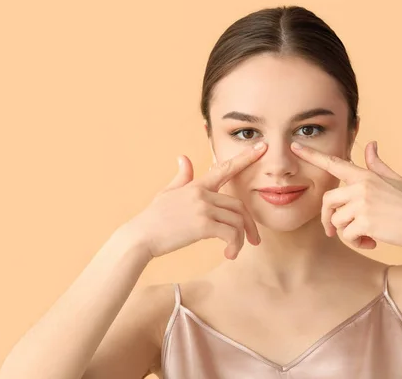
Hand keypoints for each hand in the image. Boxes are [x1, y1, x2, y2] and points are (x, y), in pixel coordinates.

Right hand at [123, 142, 267, 259]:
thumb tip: (183, 157)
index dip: (245, 157)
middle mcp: (202, 194)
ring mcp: (203, 208)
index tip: (262, 148)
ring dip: (241, 239)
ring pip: (237, 221)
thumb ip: (181, 177)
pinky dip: (234, 246)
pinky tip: (228, 254)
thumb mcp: (167, 193)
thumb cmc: (153, 218)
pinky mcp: (203, 225)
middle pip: (239, 206)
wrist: (140, 237)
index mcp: (196, 185)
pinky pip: (230, 234)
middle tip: (254, 240)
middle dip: (250, 225)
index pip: (225, 168)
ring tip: (234, 252)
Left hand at [290, 140, 401, 248]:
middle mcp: (361, 187)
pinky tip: (372, 242)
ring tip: (366, 235)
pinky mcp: (366, 222)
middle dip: (327, 219)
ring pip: (337, 221)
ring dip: (348, 233)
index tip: (294, 147)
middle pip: (327, 201)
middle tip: (333, 231)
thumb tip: (371, 144)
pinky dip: (358, 242)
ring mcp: (363, 204)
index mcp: (365, 175)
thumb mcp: (394, 179)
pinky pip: (348, 235)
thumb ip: (377, 165)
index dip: (312, 155)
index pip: (333, 163)